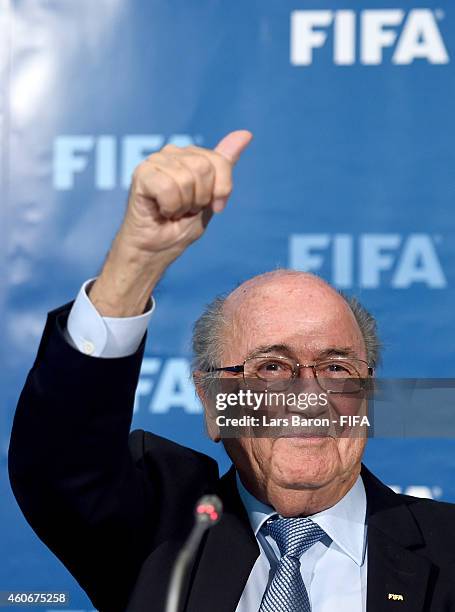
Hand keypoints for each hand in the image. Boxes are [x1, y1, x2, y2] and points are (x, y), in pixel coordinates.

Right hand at [89, 130, 252, 315]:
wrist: (155, 250)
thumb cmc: (180, 227)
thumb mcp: (212, 198)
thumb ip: (224, 166)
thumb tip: (246, 133)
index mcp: (191, 156)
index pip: (219, 161)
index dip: (221, 189)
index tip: (214, 207)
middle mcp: (172, 153)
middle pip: (203, 168)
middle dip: (200, 198)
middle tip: (185, 210)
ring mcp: (155, 161)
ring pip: (186, 179)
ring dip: (183, 205)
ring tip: (172, 211)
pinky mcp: (141, 173)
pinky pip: (169, 188)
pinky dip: (169, 207)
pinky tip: (160, 211)